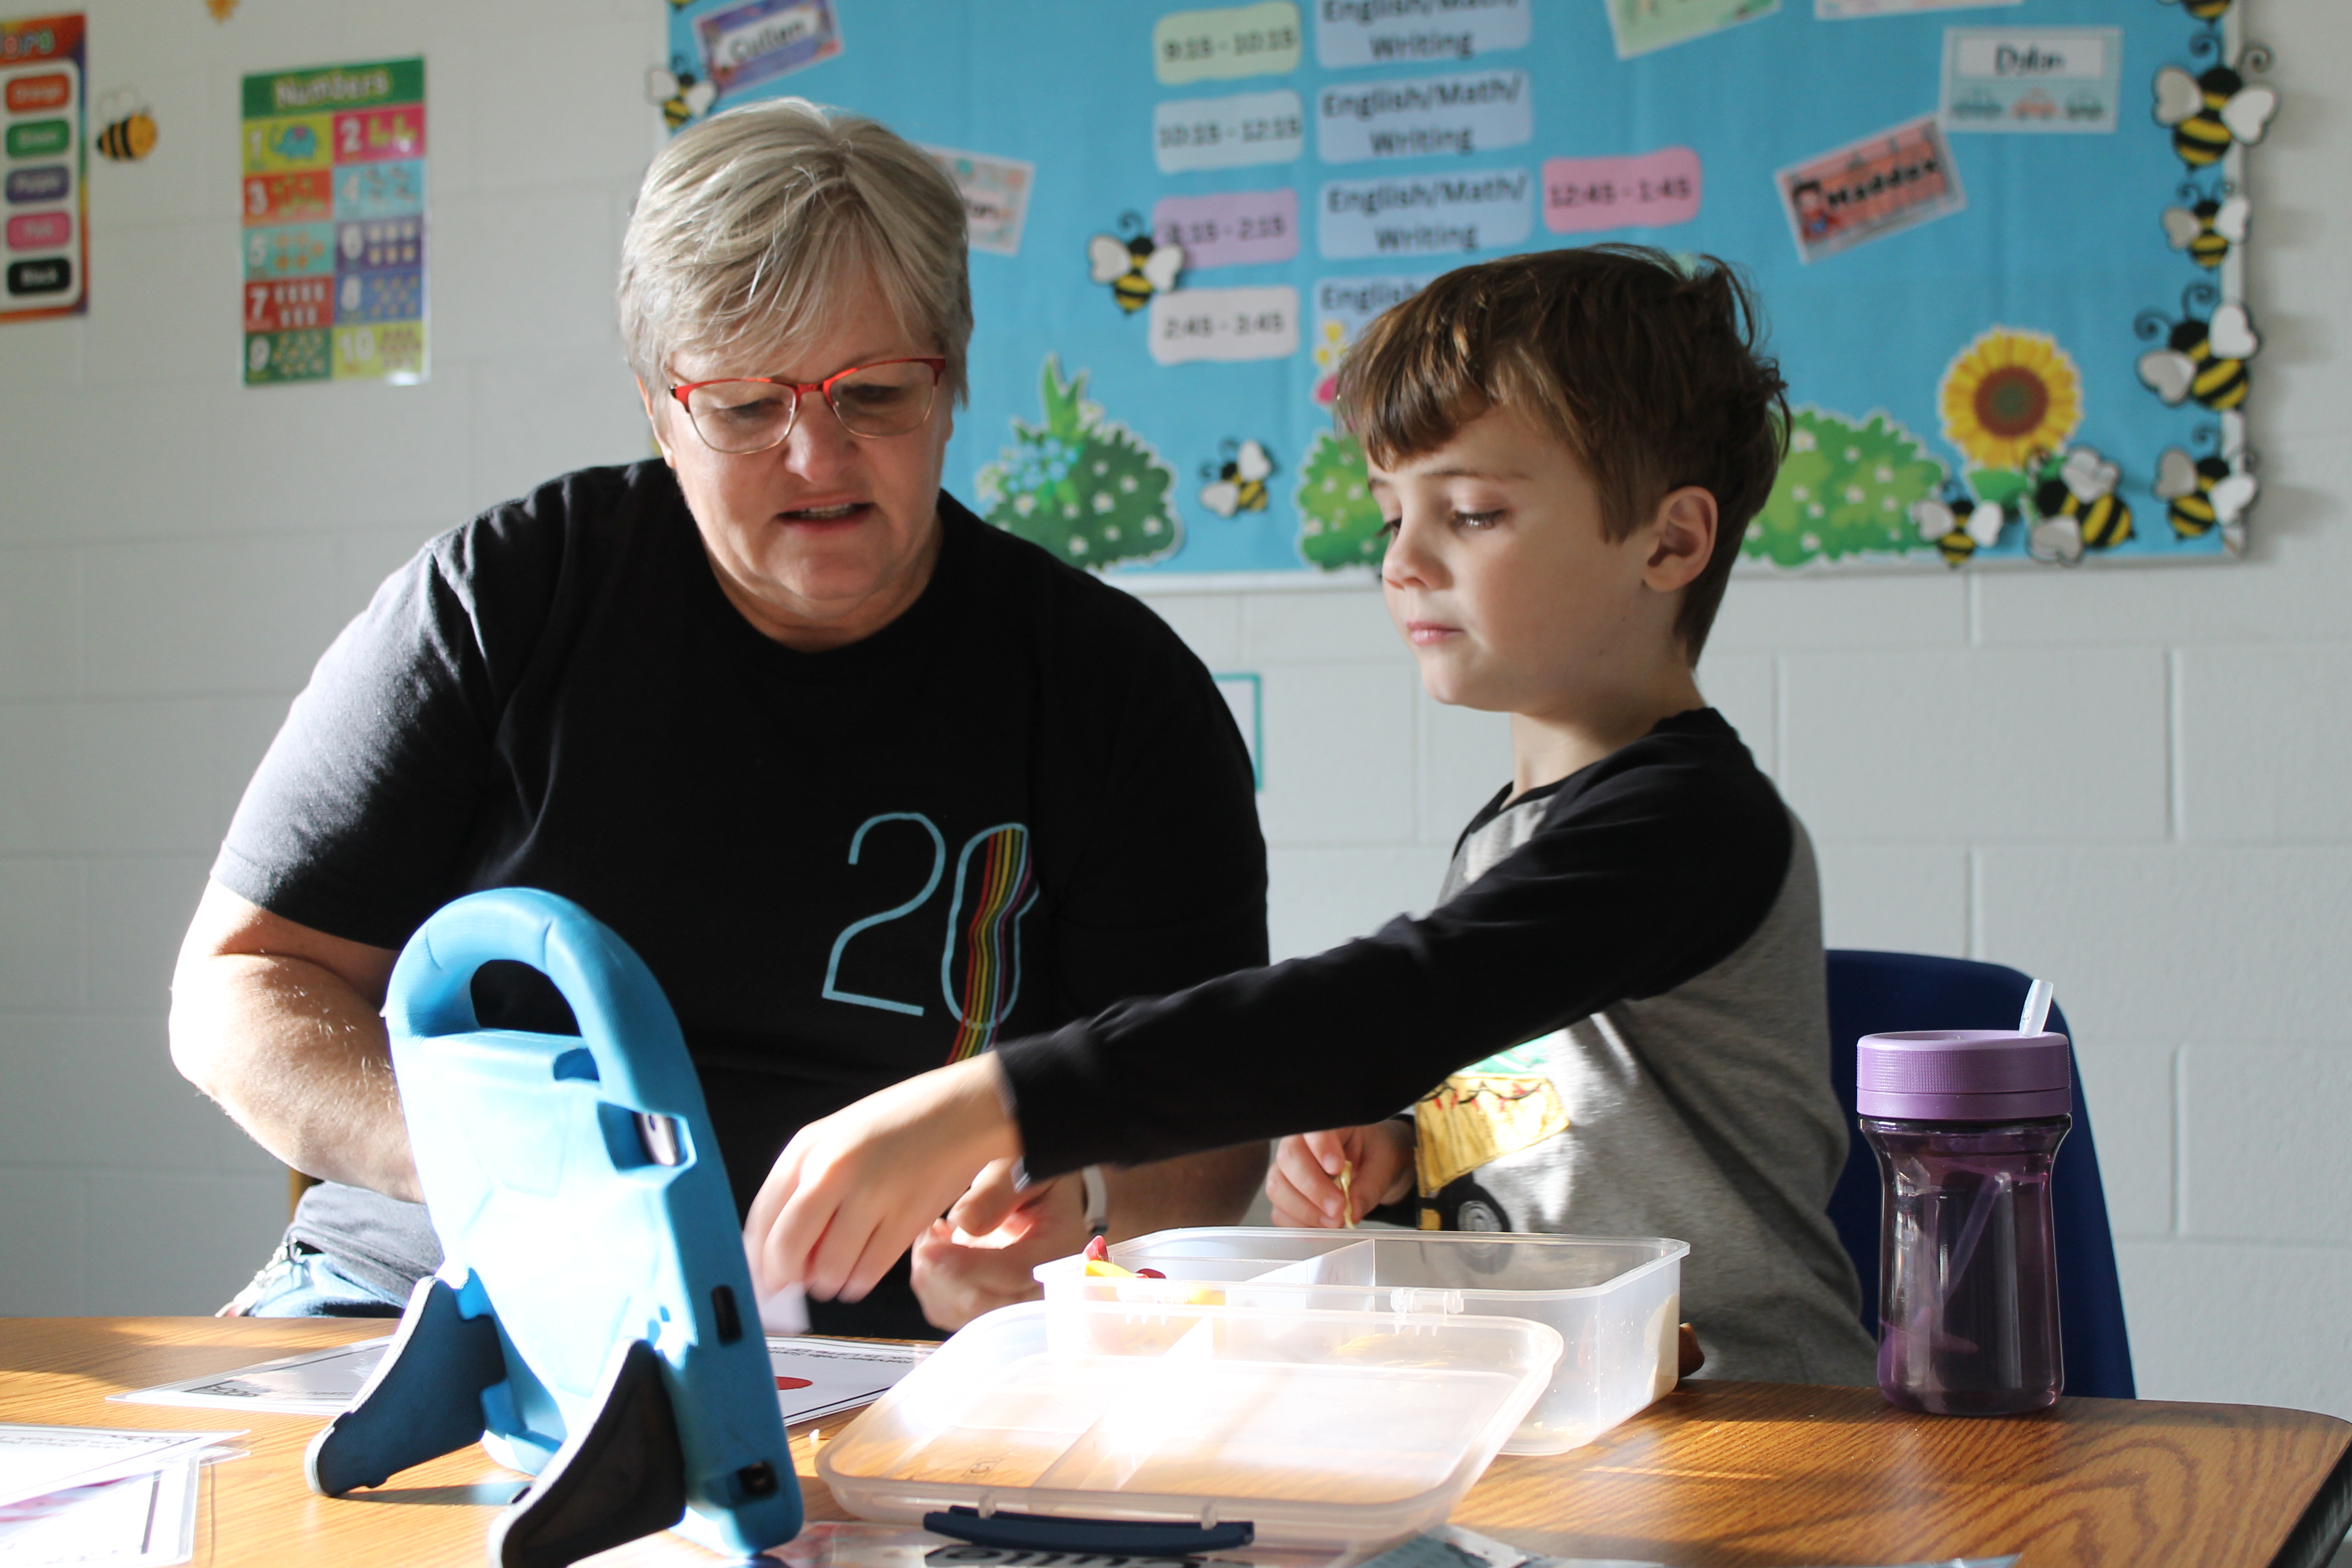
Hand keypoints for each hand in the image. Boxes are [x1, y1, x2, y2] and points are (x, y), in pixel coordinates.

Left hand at [744, 1054, 1020, 1302]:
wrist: (960, 1111)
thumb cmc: (897, 1126)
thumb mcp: (836, 1140)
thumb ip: (804, 1186)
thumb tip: (781, 1254)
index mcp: (806, 1149)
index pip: (762, 1219)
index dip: (759, 1259)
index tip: (764, 1278)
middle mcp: (832, 1170)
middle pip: (788, 1248)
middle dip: (789, 1277)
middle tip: (799, 1283)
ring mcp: (870, 1194)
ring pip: (828, 1268)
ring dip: (828, 1283)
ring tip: (837, 1275)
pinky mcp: (906, 1217)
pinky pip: (868, 1270)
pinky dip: (859, 1283)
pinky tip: (860, 1276)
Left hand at [910, 1168, 1082, 1329]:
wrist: (1038, 1197)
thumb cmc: (1030, 1178)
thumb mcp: (1020, 1169)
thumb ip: (997, 1191)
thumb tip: (964, 1223)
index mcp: (1062, 1249)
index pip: (1016, 1272)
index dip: (968, 1266)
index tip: (931, 1249)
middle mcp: (1045, 1288)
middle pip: (986, 1307)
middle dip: (942, 1275)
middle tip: (927, 1238)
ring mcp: (1016, 1304)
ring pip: (962, 1315)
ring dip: (932, 1280)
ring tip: (933, 1239)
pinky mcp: (990, 1309)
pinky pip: (951, 1314)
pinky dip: (932, 1287)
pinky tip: (938, 1253)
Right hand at [1266, 1120, 1414, 1227]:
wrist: (1372, 1162)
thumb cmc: (1375, 1154)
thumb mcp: (1384, 1164)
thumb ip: (1369, 1187)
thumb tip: (1351, 1213)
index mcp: (1327, 1124)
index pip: (1314, 1129)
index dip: (1321, 1147)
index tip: (1337, 1167)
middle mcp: (1300, 1142)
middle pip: (1289, 1159)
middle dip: (1313, 1188)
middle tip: (1338, 1209)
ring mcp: (1288, 1168)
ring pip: (1278, 1187)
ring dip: (1305, 1210)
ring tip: (1334, 1221)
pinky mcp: (1286, 1193)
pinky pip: (1280, 1211)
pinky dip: (1300, 1224)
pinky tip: (1322, 1226)